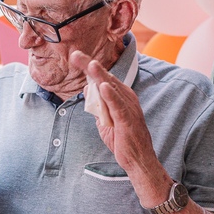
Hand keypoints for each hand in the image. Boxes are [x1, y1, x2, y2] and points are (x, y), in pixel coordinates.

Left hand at [69, 49, 157, 173]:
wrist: (138, 159)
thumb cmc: (123, 140)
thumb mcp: (104, 120)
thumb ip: (96, 104)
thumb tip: (87, 87)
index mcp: (120, 96)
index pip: (103, 78)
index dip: (89, 67)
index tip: (75, 56)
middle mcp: (126, 98)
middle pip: (106, 78)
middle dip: (91, 66)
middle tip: (76, 54)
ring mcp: (128, 108)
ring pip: (112, 89)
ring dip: (101, 76)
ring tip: (90, 64)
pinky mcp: (128, 120)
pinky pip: (118, 106)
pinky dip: (111, 96)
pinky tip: (103, 86)